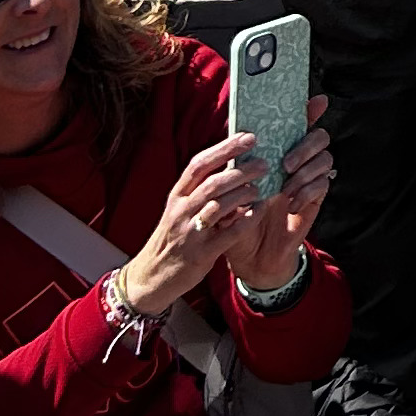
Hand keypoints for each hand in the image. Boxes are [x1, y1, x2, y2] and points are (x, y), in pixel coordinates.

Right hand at [118, 131, 269, 318]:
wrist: (150, 277)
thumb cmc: (172, 238)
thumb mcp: (179, 210)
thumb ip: (200, 190)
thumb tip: (232, 163)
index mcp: (177, 196)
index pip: (199, 165)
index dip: (224, 148)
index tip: (248, 137)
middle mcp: (181, 211)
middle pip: (213, 183)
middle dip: (241, 171)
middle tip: (264, 163)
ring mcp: (190, 233)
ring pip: (219, 206)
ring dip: (244, 194)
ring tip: (261, 187)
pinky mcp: (201, 254)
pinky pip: (229, 234)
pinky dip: (247, 220)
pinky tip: (259, 211)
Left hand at [234, 98, 332, 296]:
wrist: (250, 255)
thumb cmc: (239, 217)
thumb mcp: (234, 188)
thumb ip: (240, 165)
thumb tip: (239, 140)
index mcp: (278, 151)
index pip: (299, 123)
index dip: (312, 109)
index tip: (319, 100)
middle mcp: (298, 161)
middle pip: (319, 136)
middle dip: (305, 146)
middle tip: (286, 164)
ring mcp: (309, 179)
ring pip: (325, 159)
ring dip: (305, 172)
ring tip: (285, 188)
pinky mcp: (316, 199)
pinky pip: (323, 185)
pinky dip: (307, 193)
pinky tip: (290, 205)